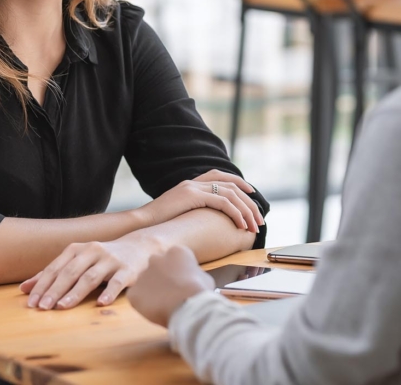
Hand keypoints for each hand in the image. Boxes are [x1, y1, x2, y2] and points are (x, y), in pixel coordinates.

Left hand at [20, 236, 151, 309]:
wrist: (139, 247)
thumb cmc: (102, 258)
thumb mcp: (77, 261)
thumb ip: (53, 274)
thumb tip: (24, 289)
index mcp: (77, 249)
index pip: (55, 268)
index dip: (42, 285)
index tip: (30, 302)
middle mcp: (92, 251)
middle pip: (70, 272)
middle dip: (54, 290)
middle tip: (42, 307)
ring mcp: (110, 260)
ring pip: (90, 277)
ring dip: (75, 293)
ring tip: (62, 307)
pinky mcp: (128, 270)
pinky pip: (117, 282)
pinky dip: (109, 292)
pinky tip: (100, 303)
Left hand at [128, 245, 213, 326]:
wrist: (187, 306)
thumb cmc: (199, 292)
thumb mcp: (205, 277)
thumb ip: (194, 274)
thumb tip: (193, 278)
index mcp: (175, 252)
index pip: (174, 259)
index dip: (179, 272)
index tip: (183, 283)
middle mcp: (155, 259)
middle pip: (156, 267)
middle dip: (161, 278)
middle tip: (170, 292)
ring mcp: (142, 275)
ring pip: (145, 282)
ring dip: (152, 291)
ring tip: (163, 304)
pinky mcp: (134, 292)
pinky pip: (137, 297)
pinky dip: (143, 304)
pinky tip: (155, 310)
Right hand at [139, 169, 263, 232]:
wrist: (141, 223)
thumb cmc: (158, 224)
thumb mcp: (177, 213)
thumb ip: (191, 210)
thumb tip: (205, 220)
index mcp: (190, 184)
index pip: (219, 176)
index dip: (238, 182)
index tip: (251, 193)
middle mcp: (193, 182)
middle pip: (230, 185)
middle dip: (248, 202)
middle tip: (259, 218)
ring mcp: (193, 188)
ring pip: (230, 194)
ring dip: (245, 210)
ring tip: (253, 225)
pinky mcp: (193, 196)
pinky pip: (222, 202)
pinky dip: (235, 213)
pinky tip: (241, 224)